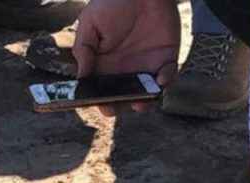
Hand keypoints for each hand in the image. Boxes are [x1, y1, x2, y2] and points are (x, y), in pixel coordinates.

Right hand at [71, 0, 178, 114]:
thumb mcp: (90, 22)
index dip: (96, 99)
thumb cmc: (112, 3)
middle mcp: (124, 71)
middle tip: (114, 106)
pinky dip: (165, 82)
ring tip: (140, 101)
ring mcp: (145, 67)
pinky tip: (160, 80)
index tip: (95, 102)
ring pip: (145, 94)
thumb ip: (84, 48)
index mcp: (104, 65)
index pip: (99, 89)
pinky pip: (167, 78)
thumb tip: (81, 76)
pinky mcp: (165, 60)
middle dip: (118, 105)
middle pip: (121, 98)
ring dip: (143, 101)